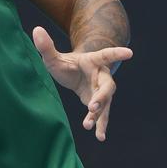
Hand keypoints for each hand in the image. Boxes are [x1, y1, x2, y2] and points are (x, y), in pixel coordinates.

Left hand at [32, 26, 132, 141]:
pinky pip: (102, 115)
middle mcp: (102, 76)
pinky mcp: (98, 104)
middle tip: (92, 107)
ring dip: (99, 115)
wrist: (74, 74)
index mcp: (94, 61)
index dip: (117, 54)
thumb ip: (46, 46)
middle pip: (108, 86)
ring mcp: (101, 91)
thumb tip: (36, 30)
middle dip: (102, 97)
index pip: (107, 55)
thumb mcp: (53, 57)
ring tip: (89, 126)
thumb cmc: (66, 64)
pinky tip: (100, 137)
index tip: (130, 53)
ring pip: (105, 103)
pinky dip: (100, 125)